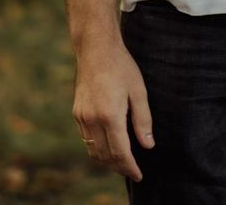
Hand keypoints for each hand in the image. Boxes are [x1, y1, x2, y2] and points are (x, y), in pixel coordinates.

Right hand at [72, 33, 154, 180]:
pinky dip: (97, 148)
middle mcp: (92, 120)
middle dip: (119, 167)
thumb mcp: (139, 90)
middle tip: (132, 171)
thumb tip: (148, 145)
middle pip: (105, 156)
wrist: (96, 48)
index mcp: (110, 115)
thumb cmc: (121, 66)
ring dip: (107, 160)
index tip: (139, 175)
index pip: (121, 152)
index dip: (130, 167)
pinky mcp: (77, 112)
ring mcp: (82, 117)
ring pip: (93, 150)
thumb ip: (143, 120)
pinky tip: (108, 145)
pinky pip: (86, 139)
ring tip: (121, 162)